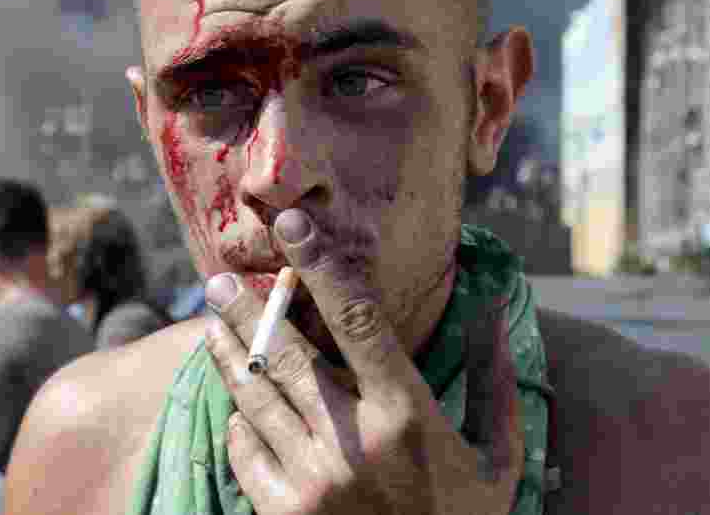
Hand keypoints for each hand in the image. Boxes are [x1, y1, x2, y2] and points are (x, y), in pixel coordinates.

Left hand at [203, 208, 523, 514]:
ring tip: (211, 325)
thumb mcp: (498, 459)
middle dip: (247, 308)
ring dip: (228, 355)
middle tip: (220, 279)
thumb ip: (496, 384)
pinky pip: (243, 451)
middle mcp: (352, 440)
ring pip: (253, 397)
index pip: (358, 321)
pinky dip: (238, 423)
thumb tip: (495, 312)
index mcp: (406, 415)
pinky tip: (237, 407)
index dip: (323, 267)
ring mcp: (310, 480)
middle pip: (284, 353)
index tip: (292, 229)